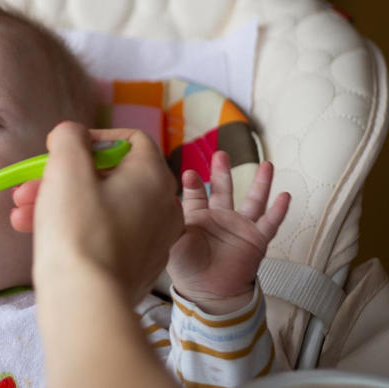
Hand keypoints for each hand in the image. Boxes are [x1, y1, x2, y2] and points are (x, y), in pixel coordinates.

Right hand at [11, 122, 183, 299]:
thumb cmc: (77, 229)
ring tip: (20, 212)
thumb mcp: (66, 168)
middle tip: (29, 185)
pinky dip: (74, 228)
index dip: (93, 138)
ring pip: (101, 207)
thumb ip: (69, 137)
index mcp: (153, 177)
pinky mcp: (136, 266)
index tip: (64, 150)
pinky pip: (104, 235)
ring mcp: (152, 239)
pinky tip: (34, 232)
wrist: (85, 302)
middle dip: (61, 177)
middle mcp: (162, 206)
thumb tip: (71, 134)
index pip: (131, 139)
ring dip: (58, 203)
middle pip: (108, 177)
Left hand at [167, 151, 289, 313]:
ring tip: (267, 164)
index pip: (196, 195)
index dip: (193, 185)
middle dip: (222, 172)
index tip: (189, 174)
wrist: (209, 293)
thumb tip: (161, 202)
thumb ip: (171, 222)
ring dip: (261, 183)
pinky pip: (270, 223)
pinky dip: (278, 211)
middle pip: (224, 190)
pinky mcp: (256, 241)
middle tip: (221, 154)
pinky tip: (285, 195)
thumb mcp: (175, 242)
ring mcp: (240, 228)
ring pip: (253, 201)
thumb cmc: (187, 268)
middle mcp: (220, 219)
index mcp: (198, 217)